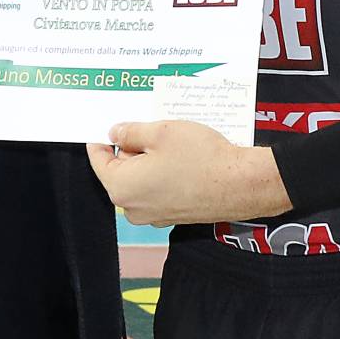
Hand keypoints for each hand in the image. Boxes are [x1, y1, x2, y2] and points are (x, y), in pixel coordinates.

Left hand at [85, 120, 291, 227]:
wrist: (240, 185)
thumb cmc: (201, 159)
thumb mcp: (160, 132)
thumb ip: (130, 132)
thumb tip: (115, 133)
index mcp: (121, 187)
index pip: (99, 159)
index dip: (103, 137)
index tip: (110, 123)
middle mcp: (133, 208)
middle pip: (120, 169)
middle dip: (131, 147)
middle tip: (149, 125)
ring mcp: (153, 215)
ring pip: (141, 178)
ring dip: (150, 158)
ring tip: (169, 138)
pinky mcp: (173, 214)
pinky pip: (158, 188)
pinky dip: (164, 172)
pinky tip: (182, 156)